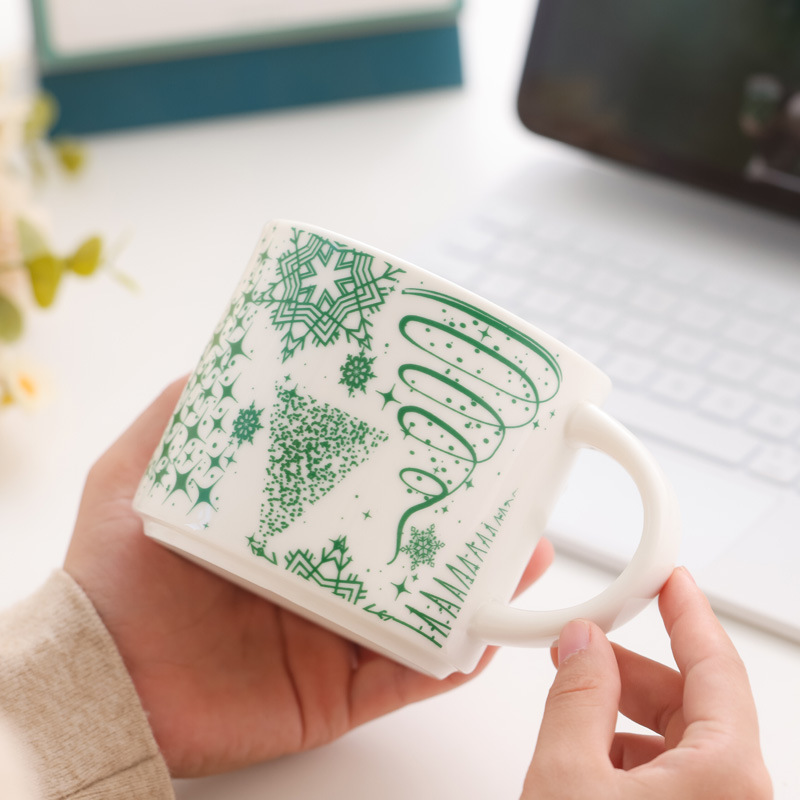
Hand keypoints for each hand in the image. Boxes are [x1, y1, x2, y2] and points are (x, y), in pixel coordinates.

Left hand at [64, 379, 553, 777]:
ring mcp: (336, 635)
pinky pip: (407, 676)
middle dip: (463, 517)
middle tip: (509, 487)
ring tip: (524, 554)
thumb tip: (231, 355)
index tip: (445, 425)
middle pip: (407, 543)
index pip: (362, 488)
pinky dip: (450, 659)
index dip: (406, 460)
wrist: (101, 681)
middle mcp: (321, 576)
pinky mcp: (338, 691)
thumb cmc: (114, 575)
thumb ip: (184, 416)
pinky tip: (484, 632)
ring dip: (478, 584)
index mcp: (289, 526)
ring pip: (424, 607)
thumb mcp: (140, 472)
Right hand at [522, 567, 771, 798]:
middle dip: (634, 670)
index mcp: (725, 773)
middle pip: (692, 703)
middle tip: (589, 644)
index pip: (716, 665)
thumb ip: (577, 697)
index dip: (688, 613)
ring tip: (572, 707)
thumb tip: (584, 644)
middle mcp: (737, 796)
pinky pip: (672, 778)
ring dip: (624, 715)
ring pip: (678, 743)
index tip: (671, 578)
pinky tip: (584, 757)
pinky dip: (628, 755)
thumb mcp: (568, 776)